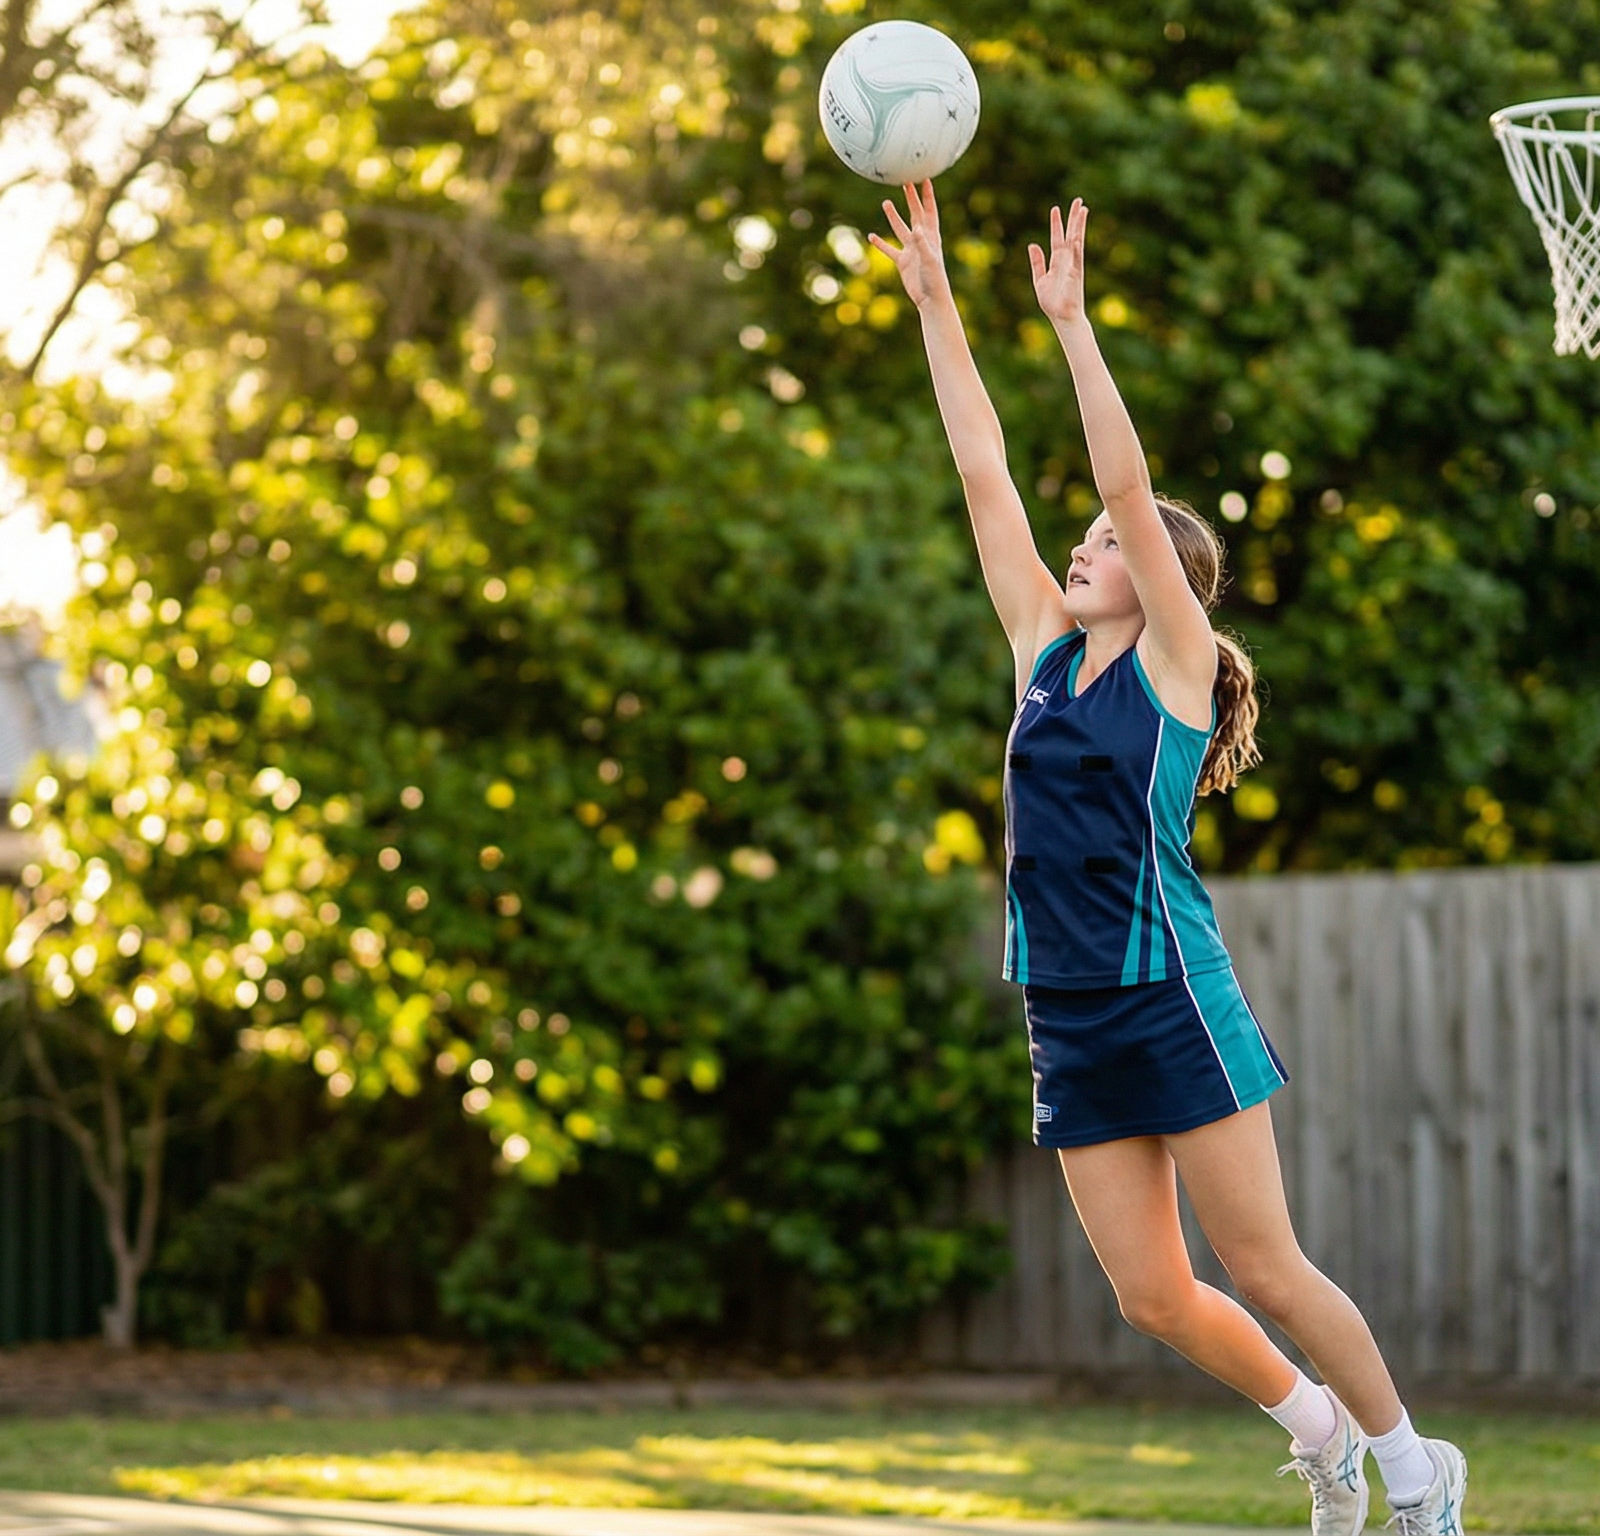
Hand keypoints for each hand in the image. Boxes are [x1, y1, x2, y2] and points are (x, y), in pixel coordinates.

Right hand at [868, 180, 952, 311]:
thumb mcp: (929, 260)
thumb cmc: (935, 279)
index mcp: (932, 236)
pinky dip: (881, 243)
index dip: (928, 196)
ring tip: (886, 203)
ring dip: (893, 216)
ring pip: (900, 229)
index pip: (929, 211)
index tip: (925, 179)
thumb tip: (916, 228)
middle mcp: (922, 240)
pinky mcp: (903, 262)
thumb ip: (922, 243)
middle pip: (915, 214)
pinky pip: (889, 250)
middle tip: (905, 182)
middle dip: (911, 199)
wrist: (930, 300)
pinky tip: (871, 236)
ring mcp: (911, 251)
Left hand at [1029, 199, 1087, 326]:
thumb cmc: (1053, 302)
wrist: (1062, 317)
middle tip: (1078, 200)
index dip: (1056, 224)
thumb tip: (1032, 244)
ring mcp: (1073, 266)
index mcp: (1058, 262)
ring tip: (1082, 210)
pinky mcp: (1075, 275)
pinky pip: (1076, 259)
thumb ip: (1037, 263)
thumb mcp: (1040, 280)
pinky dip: (1075, 248)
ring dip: (1079, 226)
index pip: (1058, 238)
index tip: (1056, 208)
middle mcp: (1067, 261)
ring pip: (1077, 241)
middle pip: (1071, 234)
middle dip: (1073, 218)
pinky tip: (1075, 237)